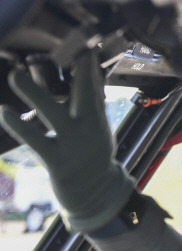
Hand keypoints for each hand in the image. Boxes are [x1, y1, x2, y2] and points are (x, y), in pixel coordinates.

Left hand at [0, 50, 134, 232]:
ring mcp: (74, 146)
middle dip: (79, 73)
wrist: (96, 196)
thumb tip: (89, 80)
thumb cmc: (93, 160)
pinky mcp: (58, 162)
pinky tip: (4, 112)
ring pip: (54, 114)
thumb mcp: (99, 133)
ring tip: (15, 76)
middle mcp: (89, 131)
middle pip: (85, 96)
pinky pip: (36, 140)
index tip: (83, 48)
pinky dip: (19, 125)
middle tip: (68, 50)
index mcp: (98, 122)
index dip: (88, 68)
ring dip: (34, 93)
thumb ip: (92, 108)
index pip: (95, 89)